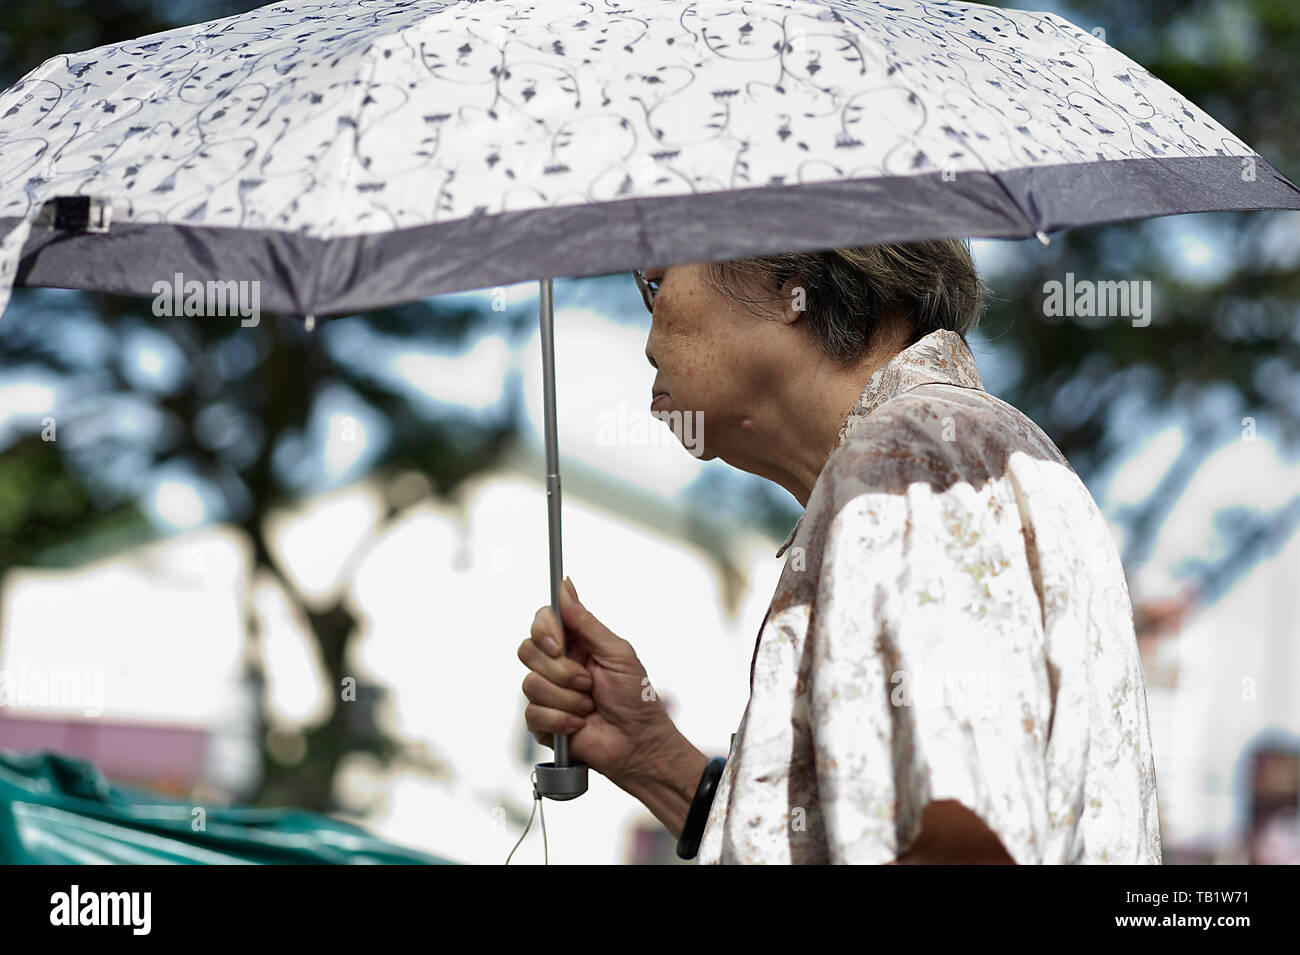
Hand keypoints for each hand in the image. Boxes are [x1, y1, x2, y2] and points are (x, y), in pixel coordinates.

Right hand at [518, 577, 680, 788]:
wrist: (638, 744)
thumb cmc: (635, 697)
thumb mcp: (616, 653)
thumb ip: (586, 622)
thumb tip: (564, 585)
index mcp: (575, 644)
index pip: (542, 622)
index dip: (544, 630)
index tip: (559, 645)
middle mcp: (557, 665)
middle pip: (527, 650)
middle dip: (560, 671)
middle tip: (588, 683)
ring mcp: (548, 693)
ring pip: (530, 684)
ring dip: (566, 699)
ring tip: (589, 706)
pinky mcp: (543, 721)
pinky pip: (532, 713)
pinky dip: (561, 720)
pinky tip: (580, 724)